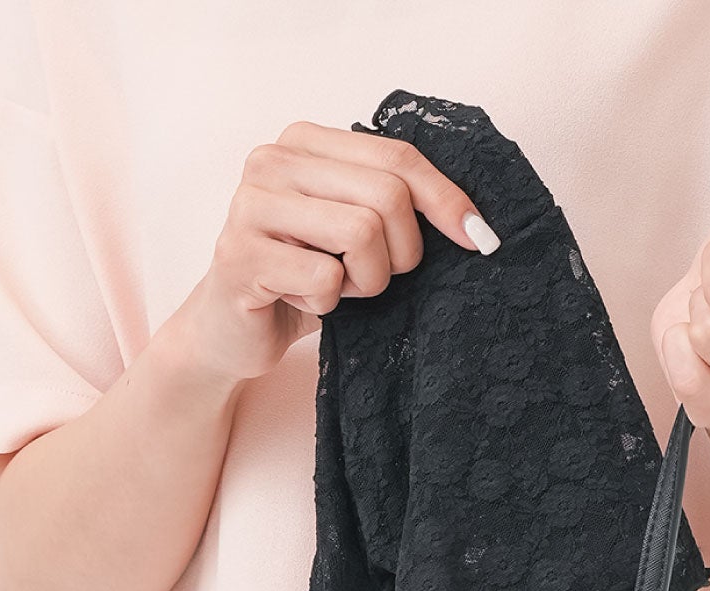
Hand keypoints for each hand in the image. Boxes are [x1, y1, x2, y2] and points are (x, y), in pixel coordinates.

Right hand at [176, 121, 501, 385]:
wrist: (231, 331)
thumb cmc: (304, 277)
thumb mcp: (355, 228)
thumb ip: (394, 203)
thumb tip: (474, 223)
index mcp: (304, 141)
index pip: (398, 156)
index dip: (446, 198)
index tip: (478, 237)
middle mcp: (272, 161)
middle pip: (387, 195)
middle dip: (403, 251)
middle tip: (378, 277)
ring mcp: (250, 205)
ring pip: (362, 233)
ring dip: (367, 280)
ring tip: (338, 287)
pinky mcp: (239, 256)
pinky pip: (325, 279)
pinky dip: (329, 304)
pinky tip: (302, 301)